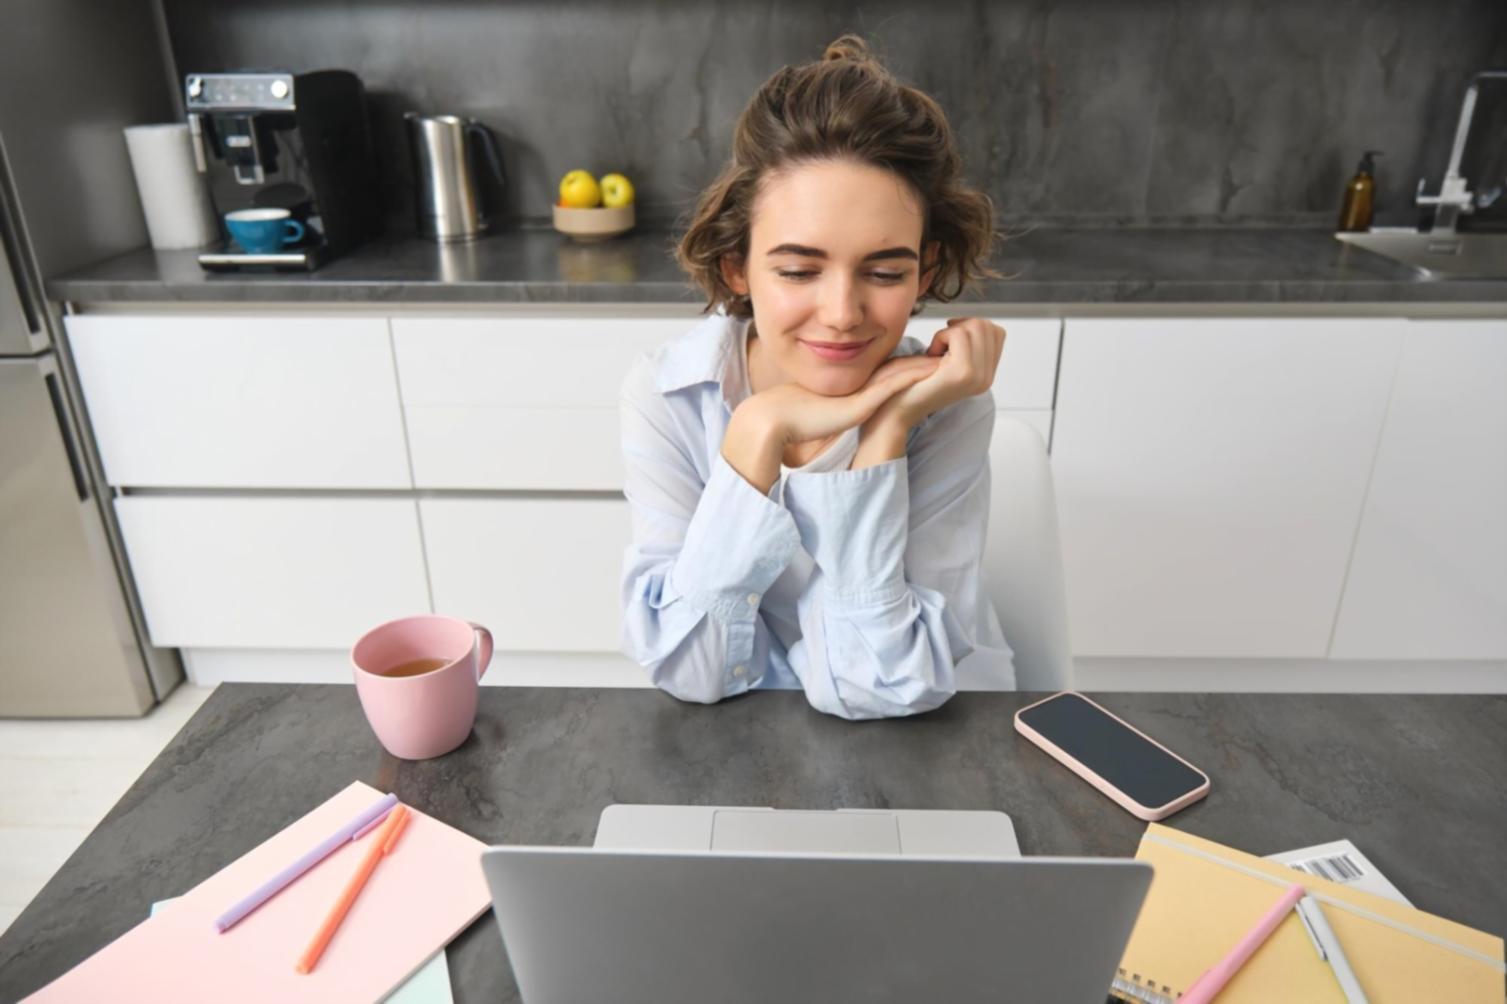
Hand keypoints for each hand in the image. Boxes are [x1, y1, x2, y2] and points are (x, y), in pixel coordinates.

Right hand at [758, 354, 940, 445]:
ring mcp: (859, 392)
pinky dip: (911, 378)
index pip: (885, 375)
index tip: (926, 362)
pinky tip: (930, 371)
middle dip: (921, 363)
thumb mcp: (821, 417)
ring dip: (923, 367)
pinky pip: (890, 386)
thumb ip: (833, 415)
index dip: (906, 368)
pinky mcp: (859, 402)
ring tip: (947, 358)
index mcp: (851, 391)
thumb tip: (835, 419)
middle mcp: (857, 387)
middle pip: (896, 369)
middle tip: (945, 353)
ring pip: (898, 374)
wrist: (774, 420)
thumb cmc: (791, 421)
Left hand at [870, 318, 1005, 430]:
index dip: (970, 327)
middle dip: (959, 327)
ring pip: (974, 326)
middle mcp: (986, 378)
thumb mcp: (949, 361)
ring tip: (935, 353)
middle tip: (940, 348)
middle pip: (986, 326)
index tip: (949, 342)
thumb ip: (968, 345)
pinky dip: (941, 337)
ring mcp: (977, 376)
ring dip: (949, 333)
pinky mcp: (963, 371)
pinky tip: (931, 355)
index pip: (996, 332)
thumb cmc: (915, 381)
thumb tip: (970, 320)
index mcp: (986, 376)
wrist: (899, 409)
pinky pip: (958, 334)